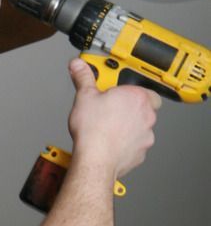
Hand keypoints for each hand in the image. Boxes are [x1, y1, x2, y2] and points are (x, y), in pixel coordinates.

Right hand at [67, 57, 159, 177]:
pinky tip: (112, 142)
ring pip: (141, 126)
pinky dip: (127, 143)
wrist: (96, 159)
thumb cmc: (94, 130)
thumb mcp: (84, 97)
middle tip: (111, 109)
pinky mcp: (141, 152)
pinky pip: (136, 144)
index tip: (117, 91)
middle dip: (130, 108)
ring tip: (109, 127)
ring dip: (130, 126)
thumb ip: (84, 78)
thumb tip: (79, 66)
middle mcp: (147, 115)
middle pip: (144, 107)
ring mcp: (146, 135)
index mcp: (137, 97)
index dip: (130, 90)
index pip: (143, 87)